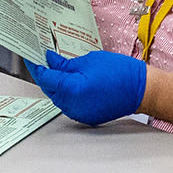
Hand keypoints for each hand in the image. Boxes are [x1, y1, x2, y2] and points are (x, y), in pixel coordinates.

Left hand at [27, 49, 148, 126]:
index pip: (45, 77)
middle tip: (44, 59)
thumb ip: (65, 64)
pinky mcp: (86, 116)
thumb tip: (51, 61)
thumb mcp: (88, 61)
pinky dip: (67, 93)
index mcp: (71, 89)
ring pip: (58, 97)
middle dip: (46, 74)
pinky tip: (70, 81)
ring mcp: (79, 113)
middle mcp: (72, 105)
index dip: (36, 65)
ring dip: (56, 84)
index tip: (32, 56)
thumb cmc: (121, 73)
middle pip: (49, 89)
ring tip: (58, 69)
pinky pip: (69, 104)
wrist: (141, 90)